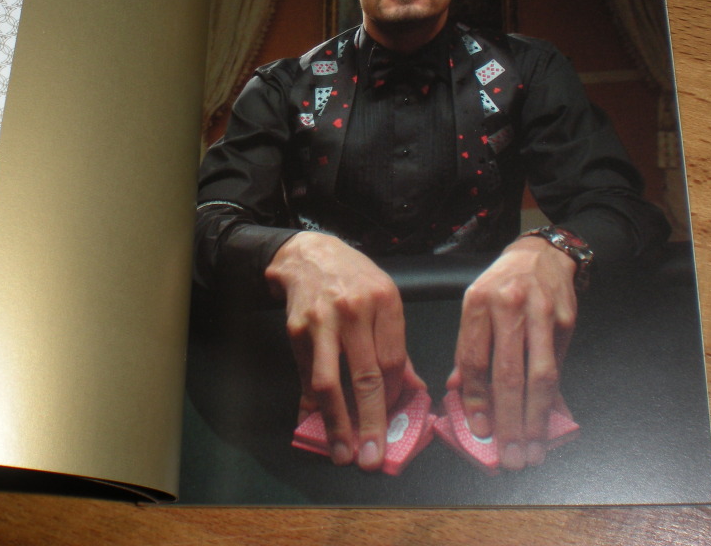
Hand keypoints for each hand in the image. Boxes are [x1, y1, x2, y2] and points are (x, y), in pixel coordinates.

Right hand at [265, 231, 424, 470]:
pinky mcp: (296, 329)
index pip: (394, 361)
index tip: (390, 420)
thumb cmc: (354, 279)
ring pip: (330, 381)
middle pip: (367, 376)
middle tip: (373, 457)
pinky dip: (311, 404)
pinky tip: (314, 424)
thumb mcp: (385, 299)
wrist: (308, 254)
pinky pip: (306, 375)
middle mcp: (354, 310)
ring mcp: (323, 320)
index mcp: (385, 301)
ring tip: (343, 452)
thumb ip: (397, 345)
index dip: (394, 396)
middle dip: (371, 422)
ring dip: (337, 423)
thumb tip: (414, 392)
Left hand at [448, 235, 576, 470]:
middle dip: (508, 420)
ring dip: (535, 419)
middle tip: (510, 456)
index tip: (480, 431)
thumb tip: (456, 394)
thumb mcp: (474, 306)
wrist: (540, 255)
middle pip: (508, 373)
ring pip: (539, 376)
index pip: (474, 358)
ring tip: (532, 450)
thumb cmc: (501, 285)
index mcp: (478, 303)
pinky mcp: (566, 320)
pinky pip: (557, 367)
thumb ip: (467, 349)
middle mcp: (509, 307)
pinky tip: (549, 422)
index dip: (477, 399)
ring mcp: (541, 313)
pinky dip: (553, 399)